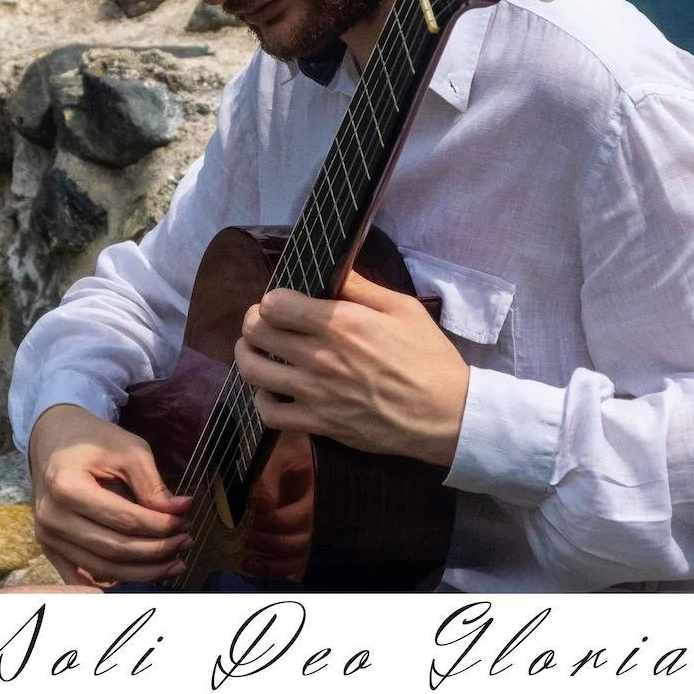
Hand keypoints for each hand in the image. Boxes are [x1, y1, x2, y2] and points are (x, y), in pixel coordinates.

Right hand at [27, 404, 191, 585]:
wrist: (55, 438)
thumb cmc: (93, 439)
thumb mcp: (128, 450)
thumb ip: (152, 484)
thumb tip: (180, 511)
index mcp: (67, 487)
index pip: (123, 520)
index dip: (158, 526)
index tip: (185, 523)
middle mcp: (52, 517)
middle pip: (113, 549)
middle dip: (154, 552)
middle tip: (184, 543)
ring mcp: (46, 537)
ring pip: (101, 568)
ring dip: (140, 572)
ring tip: (172, 563)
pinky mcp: (48, 548)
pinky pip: (81, 576)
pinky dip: (111, 582)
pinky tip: (138, 578)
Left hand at [234, 270, 469, 467]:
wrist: (445, 414)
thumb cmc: (427, 356)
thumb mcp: (402, 307)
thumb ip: (360, 286)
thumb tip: (331, 269)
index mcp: (340, 323)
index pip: (274, 303)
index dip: (273, 299)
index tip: (282, 302)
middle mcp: (320, 356)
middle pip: (257, 332)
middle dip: (254, 321)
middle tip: (263, 322)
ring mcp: (315, 393)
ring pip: (254, 371)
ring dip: (248, 355)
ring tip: (256, 350)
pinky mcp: (319, 424)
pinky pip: (269, 414)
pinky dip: (262, 399)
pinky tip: (272, 390)